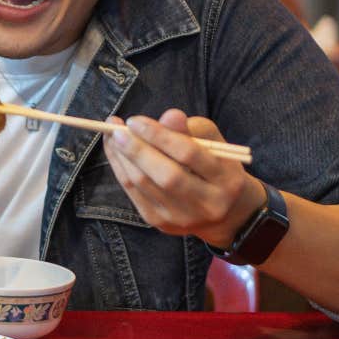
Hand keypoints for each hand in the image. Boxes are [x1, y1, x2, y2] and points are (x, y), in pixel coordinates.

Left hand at [101, 109, 264, 246]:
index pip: (189, 154)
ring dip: (122, 158)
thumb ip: (193, 129)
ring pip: (145, 185)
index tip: (135, 120)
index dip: (159, 135)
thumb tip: (169, 116)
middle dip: (137, 150)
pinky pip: (134, 193)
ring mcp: (182, 217)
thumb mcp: (215, 144)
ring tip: (112, 136)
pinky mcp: (161, 223)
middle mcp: (206, 204)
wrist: (226, 214)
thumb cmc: (217, 168)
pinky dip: (120, 169)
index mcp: (226, 180)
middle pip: (166, 175)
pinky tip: (115, 152)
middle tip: (116, 129)